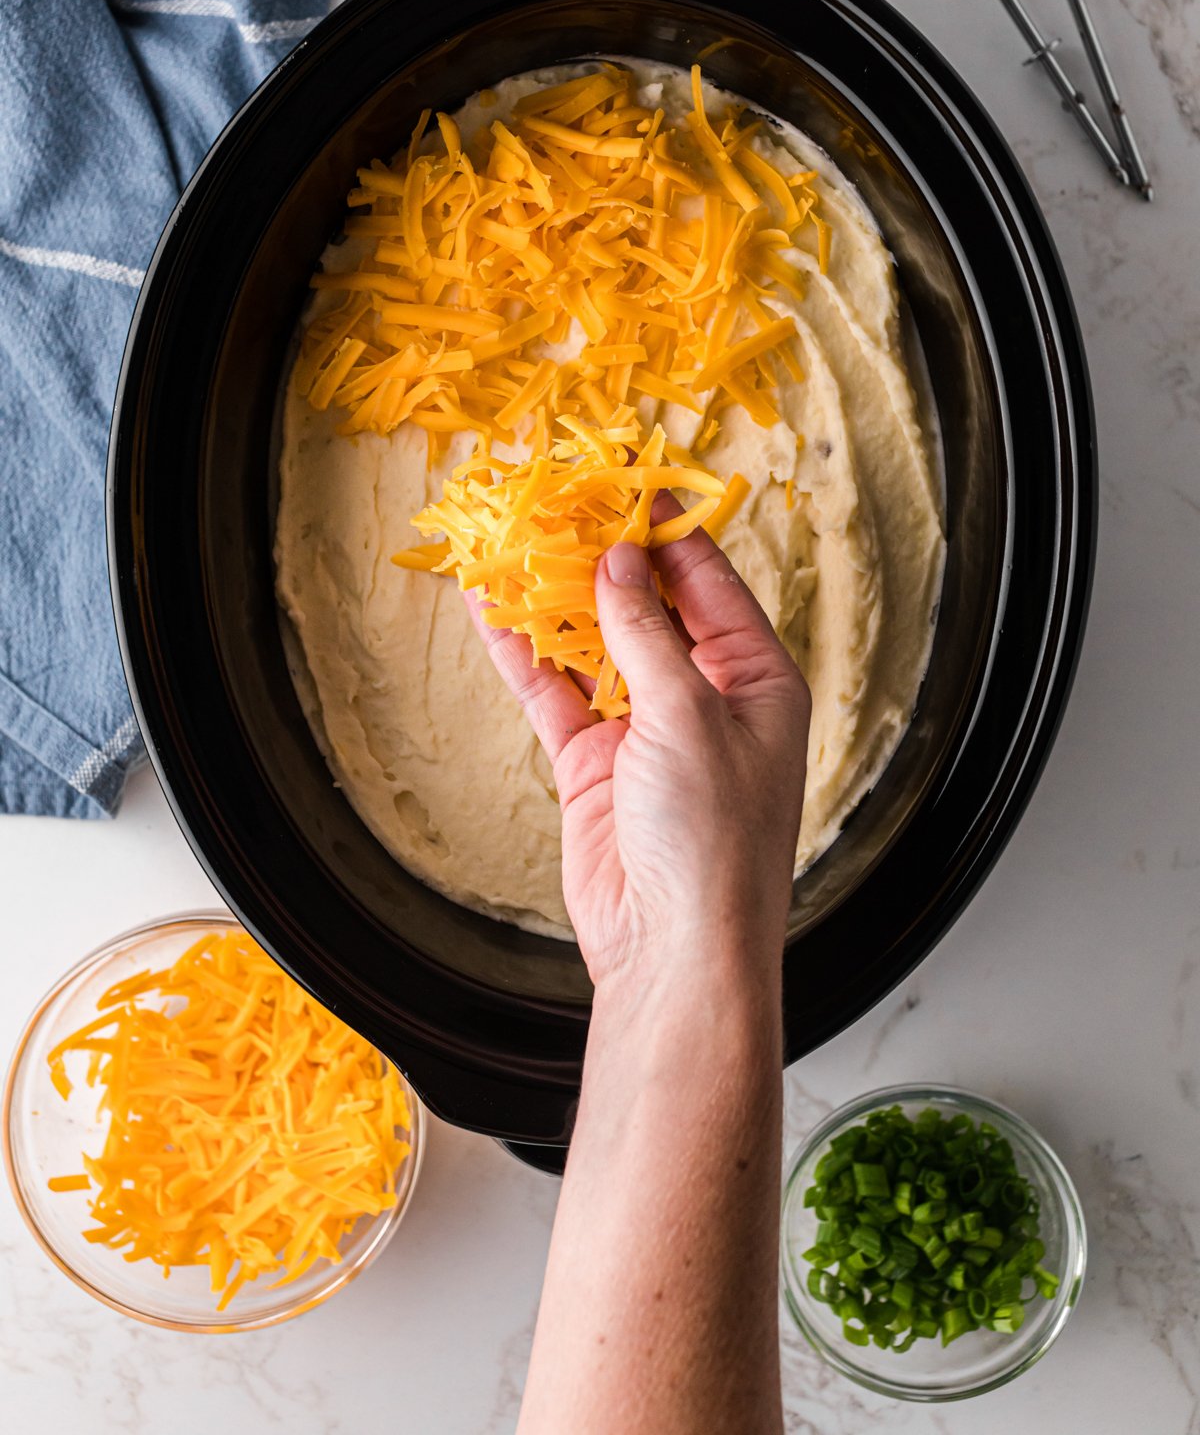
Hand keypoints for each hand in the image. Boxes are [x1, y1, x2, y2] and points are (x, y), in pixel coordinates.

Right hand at [468, 508, 810, 987]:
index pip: (710, 582)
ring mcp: (645, 729)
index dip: (666, 532)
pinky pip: (555, 692)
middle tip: (556, 502)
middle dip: (602, 557)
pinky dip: (523, 654)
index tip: (624, 484)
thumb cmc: (714, 840)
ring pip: (594, 643)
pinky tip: (492, 611)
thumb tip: (617, 561)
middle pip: (647, 606)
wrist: (674, 951)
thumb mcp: (688, 716)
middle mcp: (704, 696)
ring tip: (514, 540)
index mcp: (756, 678)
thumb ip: (645, 634)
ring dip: (556, 598)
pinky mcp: (595, 763)